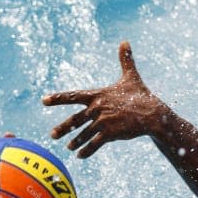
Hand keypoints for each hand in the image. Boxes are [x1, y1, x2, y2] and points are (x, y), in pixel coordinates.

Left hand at [42, 41, 173, 158]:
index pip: (73, 96)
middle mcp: (97, 108)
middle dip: (63, 128)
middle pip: (75, 120)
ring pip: (83, 134)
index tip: (44, 100)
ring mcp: (103, 121)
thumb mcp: (131, 76)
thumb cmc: (141, 95)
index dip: (58, 98)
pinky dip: (86, 151)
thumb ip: (125, 60)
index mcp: (98, 95)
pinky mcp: (110, 133)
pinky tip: (80, 156)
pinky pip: (94, 144)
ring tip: (70, 147)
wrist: (153, 113)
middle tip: (52, 135)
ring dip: (75, 142)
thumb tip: (125, 41)